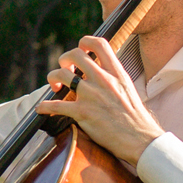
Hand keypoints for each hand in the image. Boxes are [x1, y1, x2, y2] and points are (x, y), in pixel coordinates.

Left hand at [34, 36, 165, 165]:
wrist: (141, 140)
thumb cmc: (136, 118)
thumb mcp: (128, 89)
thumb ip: (114, 79)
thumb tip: (100, 73)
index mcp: (116, 73)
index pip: (99, 44)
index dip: (85, 42)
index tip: (80, 50)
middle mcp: (103, 80)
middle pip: (75, 55)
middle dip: (64, 59)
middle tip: (64, 70)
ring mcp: (92, 95)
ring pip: (61, 75)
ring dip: (52, 79)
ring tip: (55, 87)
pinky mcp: (83, 113)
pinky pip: (55, 106)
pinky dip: (44, 107)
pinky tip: (41, 109)